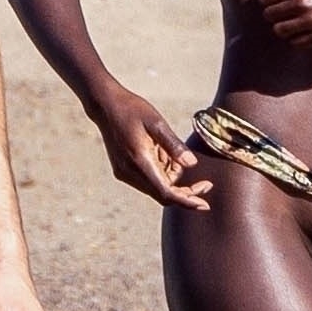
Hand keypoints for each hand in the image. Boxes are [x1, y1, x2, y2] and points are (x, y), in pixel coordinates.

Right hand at [89, 85, 211, 209]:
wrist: (105, 106)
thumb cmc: (133, 110)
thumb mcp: (157, 123)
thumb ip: (174, 146)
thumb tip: (192, 165)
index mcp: (140, 161)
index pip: (166, 192)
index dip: (186, 201)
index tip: (205, 205)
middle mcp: (130, 173)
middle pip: (163, 194)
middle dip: (185, 190)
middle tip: (206, 183)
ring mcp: (124, 174)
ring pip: (156, 188)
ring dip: (170, 175)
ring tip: (164, 147)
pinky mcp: (123, 171)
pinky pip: (148, 180)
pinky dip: (160, 171)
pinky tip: (157, 150)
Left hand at [260, 0, 311, 47]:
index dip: (268, 0)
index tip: (276, 1)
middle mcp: (302, 2)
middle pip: (269, 16)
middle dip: (275, 15)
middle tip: (286, 13)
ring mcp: (311, 21)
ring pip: (280, 32)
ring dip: (285, 28)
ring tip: (296, 23)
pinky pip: (296, 43)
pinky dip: (298, 39)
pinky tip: (308, 30)